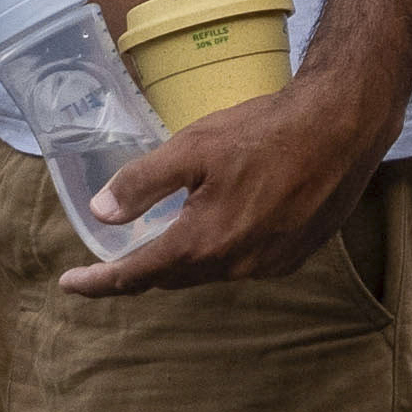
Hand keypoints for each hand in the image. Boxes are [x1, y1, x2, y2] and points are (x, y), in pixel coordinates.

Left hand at [58, 52, 392, 299]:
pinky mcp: (293, 256)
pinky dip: (219, 252)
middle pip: (171, 278)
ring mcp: (267, 265)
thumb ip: (142, 183)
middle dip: (137, 271)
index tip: (70, 283)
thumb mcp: (192, 148)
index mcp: (202, 242)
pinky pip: (242, 263)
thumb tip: (101, 214)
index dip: (99, 282)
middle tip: (109, 260)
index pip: (136, 275)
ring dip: (182, 261)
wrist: (342, 127)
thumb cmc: (265, 132)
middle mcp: (234, 265)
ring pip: (208, 271)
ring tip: (163, 239)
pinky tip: (220, 227)